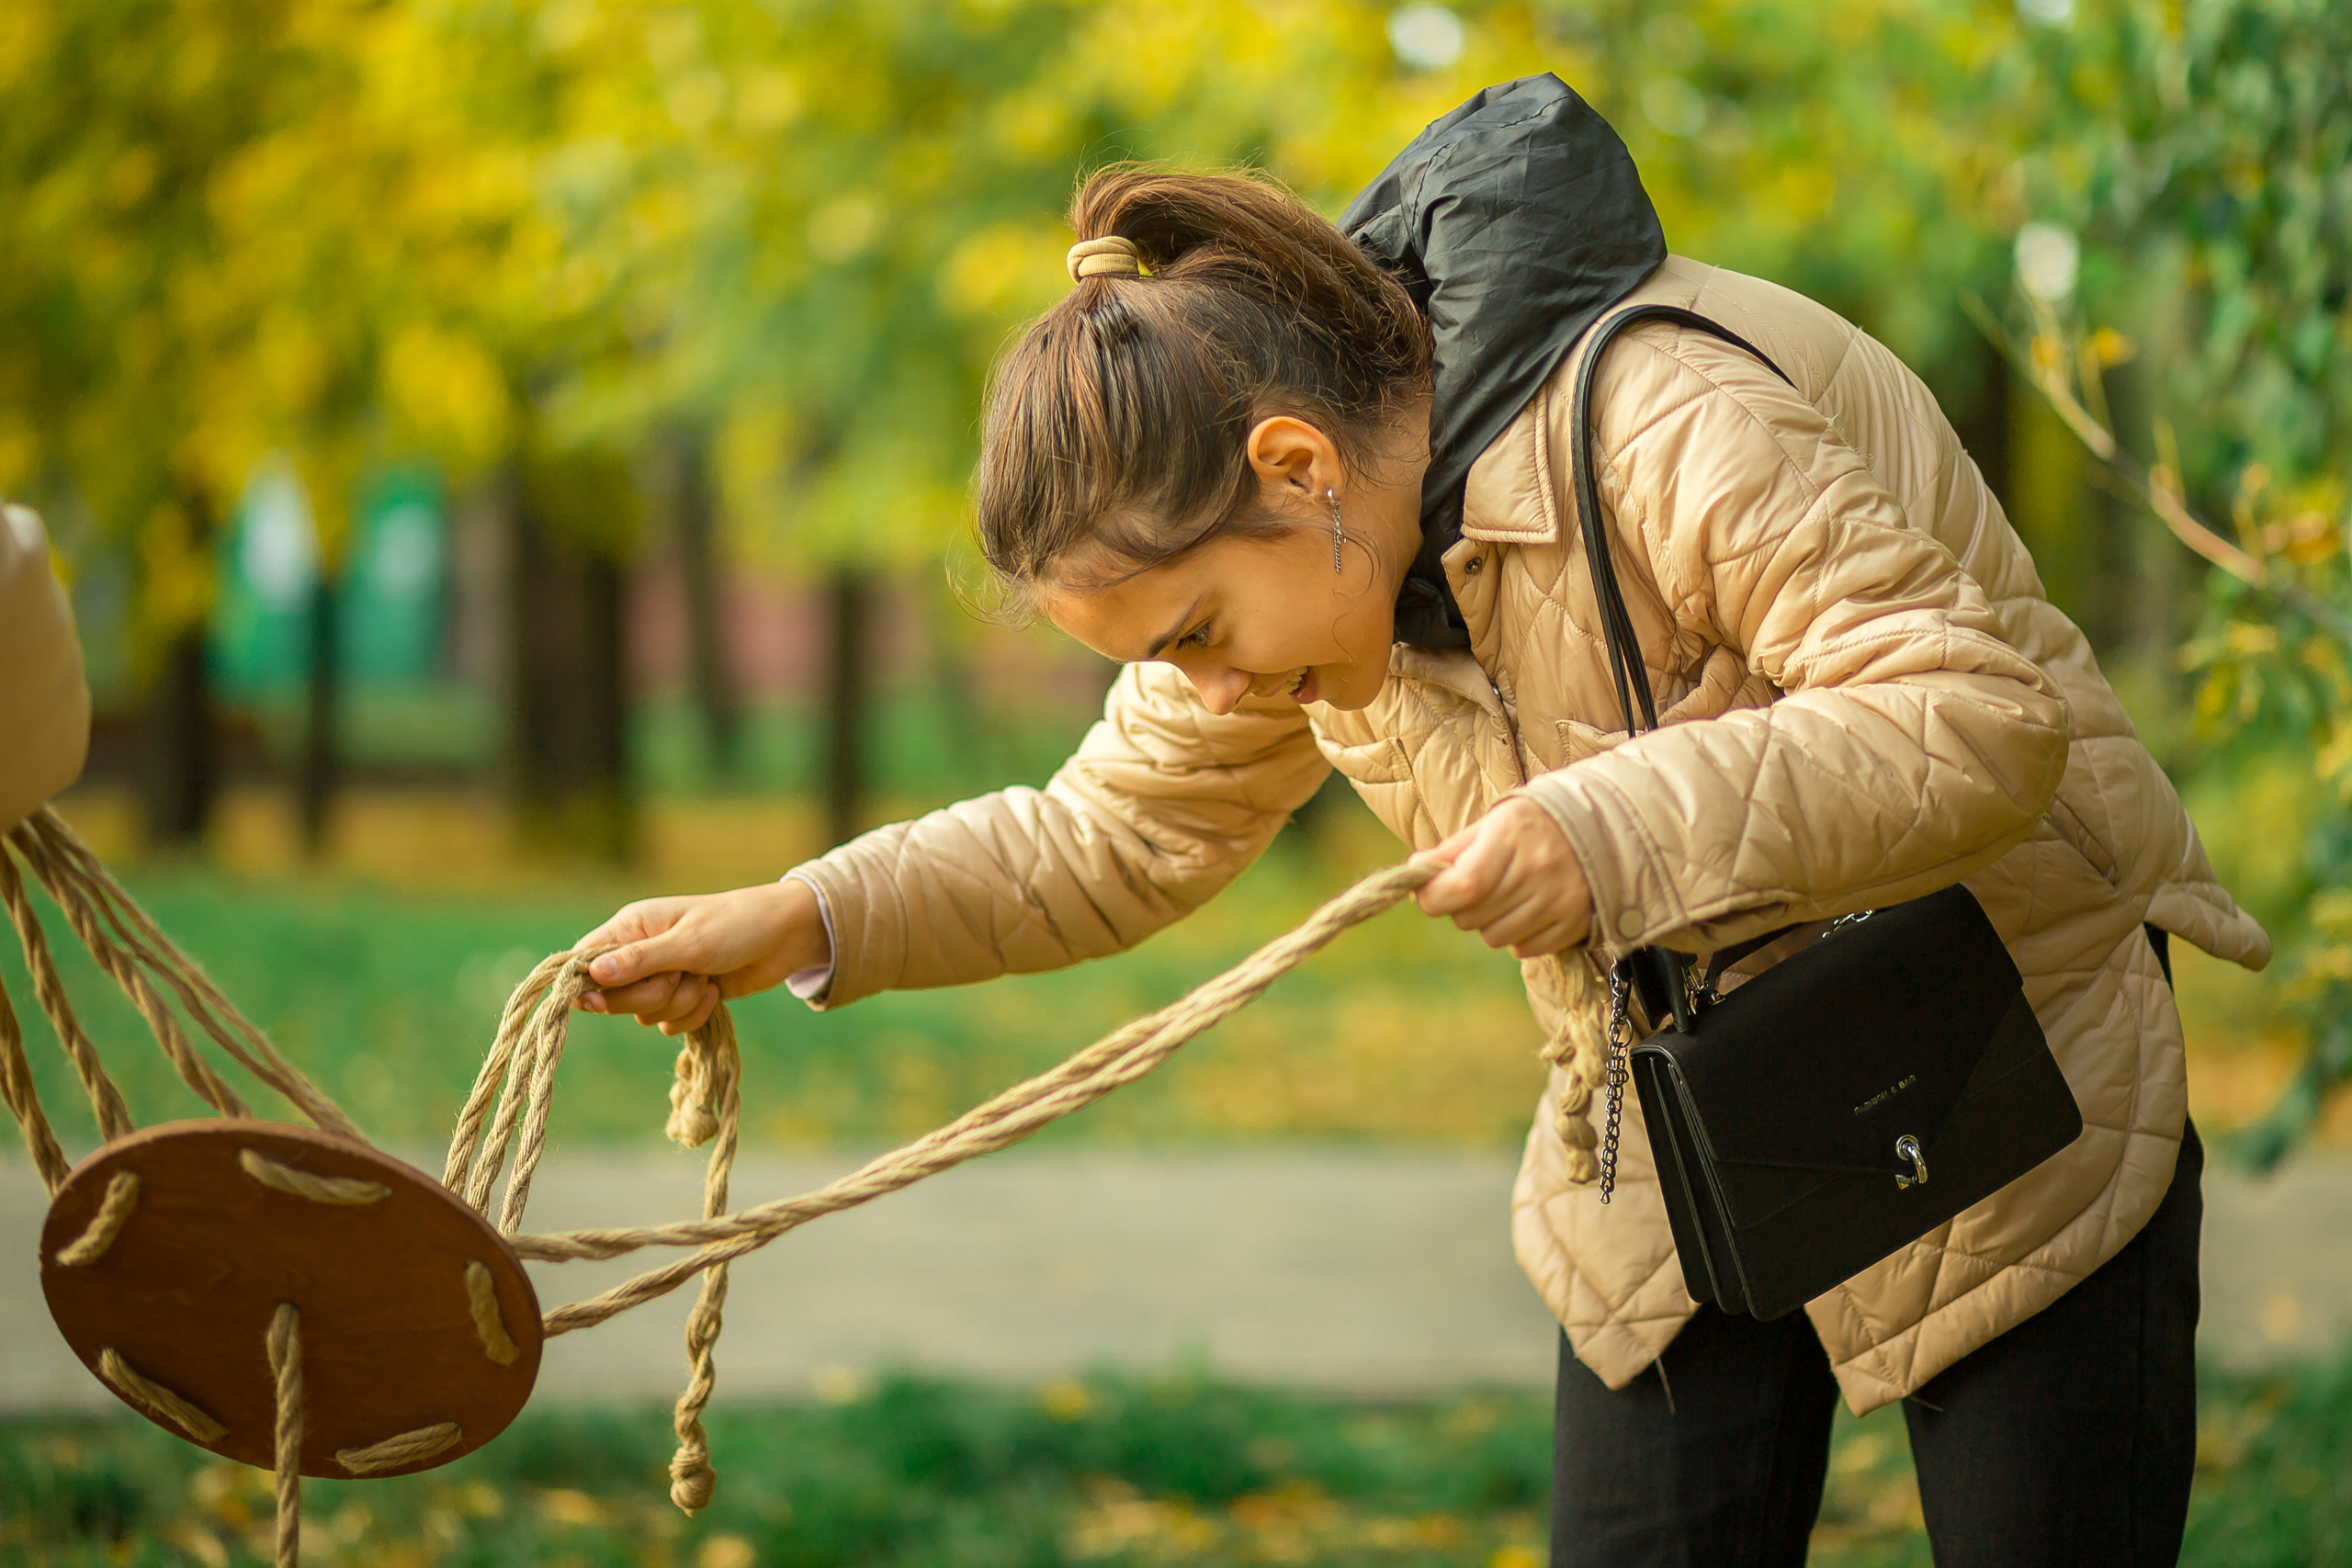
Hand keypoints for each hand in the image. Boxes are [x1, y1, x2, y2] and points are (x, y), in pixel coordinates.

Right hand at [573, 879, 828, 1035]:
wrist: (785, 937)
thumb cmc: (736, 926)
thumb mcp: (688, 942)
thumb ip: (640, 961)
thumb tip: (591, 975)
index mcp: (631, 927)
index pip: (584, 961)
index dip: (587, 986)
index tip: (597, 1003)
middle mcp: (639, 953)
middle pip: (613, 997)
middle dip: (651, 996)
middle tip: (680, 976)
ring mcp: (662, 977)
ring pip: (645, 1015)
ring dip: (679, 1004)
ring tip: (704, 979)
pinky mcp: (683, 997)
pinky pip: (670, 1024)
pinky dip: (693, 1014)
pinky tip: (714, 993)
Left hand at [1412, 796, 1592, 957]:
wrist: (1604, 831)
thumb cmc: (1534, 825)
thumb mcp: (1494, 822)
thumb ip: (1453, 849)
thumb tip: (1415, 872)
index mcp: (1513, 835)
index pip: (1463, 885)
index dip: (1433, 896)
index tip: (1424, 892)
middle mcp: (1539, 869)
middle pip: (1471, 916)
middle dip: (1460, 907)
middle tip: (1477, 887)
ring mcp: (1559, 900)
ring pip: (1494, 937)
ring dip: (1489, 923)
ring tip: (1507, 897)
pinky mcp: (1573, 924)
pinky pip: (1523, 949)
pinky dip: (1517, 936)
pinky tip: (1529, 910)